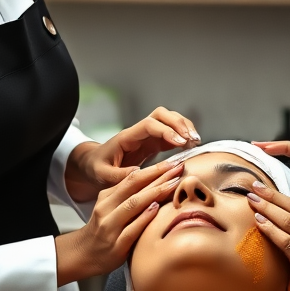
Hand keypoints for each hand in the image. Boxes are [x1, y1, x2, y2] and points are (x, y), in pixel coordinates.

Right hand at [55, 159, 182, 284]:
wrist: (84, 254)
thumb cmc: (103, 229)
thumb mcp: (111, 207)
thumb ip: (128, 195)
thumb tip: (157, 181)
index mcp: (107, 197)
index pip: (132, 178)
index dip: (154, 169)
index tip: (173, 162)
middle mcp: (107, 208)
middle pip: (134, 187)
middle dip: (158, 175)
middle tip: (178, 167)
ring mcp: (110, 226)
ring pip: (133, 205)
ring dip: (154, 193)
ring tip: (172, 184)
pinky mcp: (116, 245)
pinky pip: (132, 230)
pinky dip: (144, 218)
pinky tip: (156, 209)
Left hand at [65, 107, 199, 201]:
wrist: (94, 165)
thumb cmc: (97, 168)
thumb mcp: (102, 175)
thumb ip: (117, 175)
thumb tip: (137, 172)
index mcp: (127, 136)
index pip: (150, 125)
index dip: (166, 131)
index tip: (180, 142)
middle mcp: (139, 132)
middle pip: (162, 115)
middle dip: (179, 124)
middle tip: (192, 139)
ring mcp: (148, 136)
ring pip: (169, 121)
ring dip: (184, 127)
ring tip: (195, 142)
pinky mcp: (154, 143)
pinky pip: (172, 134)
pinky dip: (183, 137)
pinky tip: (191, 147)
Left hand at [248, 182, 289, 290]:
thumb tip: (286, 223)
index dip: (278, 195)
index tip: (262, 188)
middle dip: (269, 198)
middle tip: (253, 189)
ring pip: (288, 223)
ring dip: (267, 210)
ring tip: (252, 203)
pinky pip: (286, 243)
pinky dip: (272, 231)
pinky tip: (260, 223)